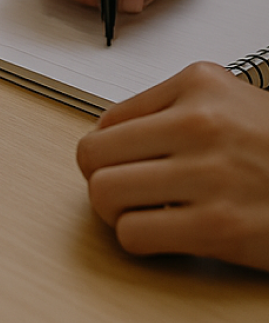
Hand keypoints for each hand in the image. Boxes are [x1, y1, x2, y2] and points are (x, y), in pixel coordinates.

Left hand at [77, 62, 268, 270]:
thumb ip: (166, 107)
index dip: (110, 147)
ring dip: (115, 210)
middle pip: (93, 155)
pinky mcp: (219, 227)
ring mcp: (210, 175)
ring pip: (104, 194)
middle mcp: (200, 123)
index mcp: (198, 85)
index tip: (125, 161)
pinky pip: (134, 233)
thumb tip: (104, 135)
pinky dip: (139, 238)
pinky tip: (164, 232)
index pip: (107, 118)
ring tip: (140, 210)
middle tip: (123, 189)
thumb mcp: (228, 99)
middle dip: (101, 177)